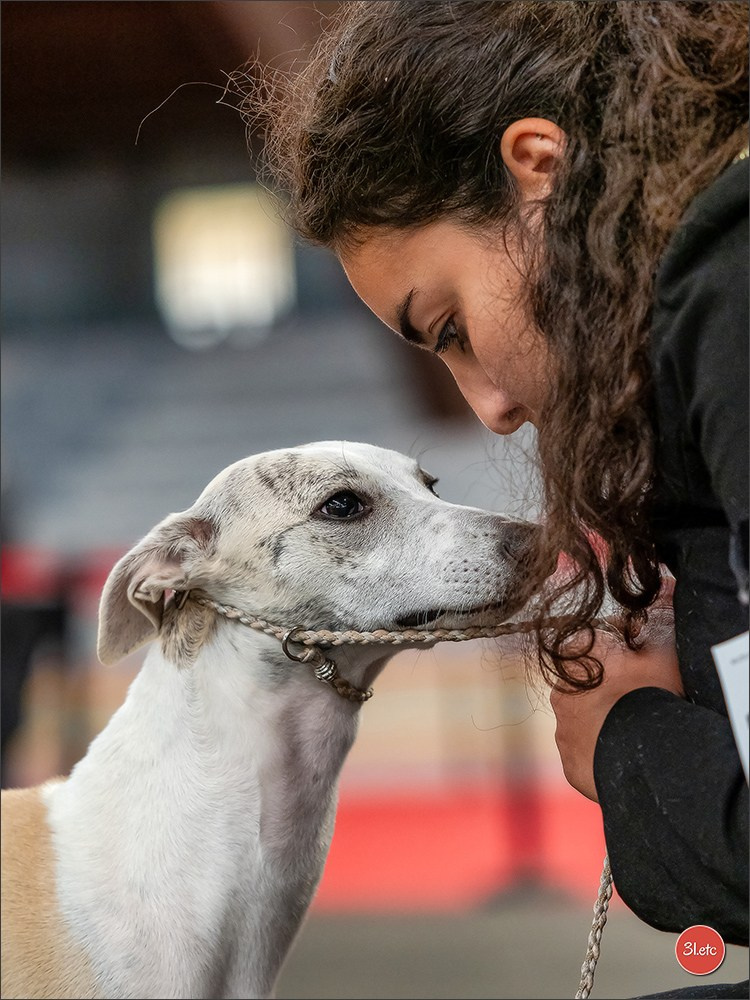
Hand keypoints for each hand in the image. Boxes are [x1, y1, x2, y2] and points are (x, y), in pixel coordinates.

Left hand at [549, 611, 683, 801]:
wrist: (639, 750)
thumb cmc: (650, 694)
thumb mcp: (661, 651)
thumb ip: (657, 624)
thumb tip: (659, 591)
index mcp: (577, 655)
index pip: (597, 645)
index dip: (624, 653)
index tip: (642, 662)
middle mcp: (561, 689)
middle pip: (590, 684)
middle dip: (611, 689)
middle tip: (641, 700)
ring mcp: (563, 727)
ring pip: (586, 720)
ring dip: (606, 722)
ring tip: (635, 731)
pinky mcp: (570, 760)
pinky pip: (588, 753)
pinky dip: (604, 752)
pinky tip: (626, 753)